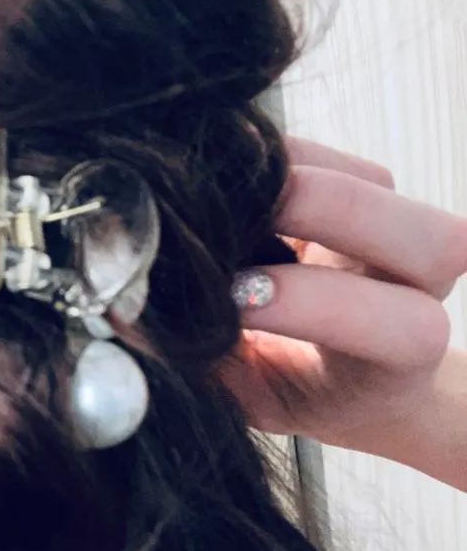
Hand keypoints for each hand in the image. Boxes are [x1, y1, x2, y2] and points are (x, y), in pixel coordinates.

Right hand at [219, 137, 466, 466]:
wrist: (352, 367)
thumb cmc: (296, 388)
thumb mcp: (250, 396)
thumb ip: (203, 363)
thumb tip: (125, 312)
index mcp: (402, 356)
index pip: (397, 325)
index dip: (309, 304)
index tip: (230, 300)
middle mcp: (423, 287)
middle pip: (425, 240)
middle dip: (318, 211)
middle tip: (233, 218)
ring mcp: (403, 228)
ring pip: (375, 182)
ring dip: (289, 172)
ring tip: (220, 199)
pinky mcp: (371, 188)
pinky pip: (329, 153)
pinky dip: (269, 155)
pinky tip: (226, 183)